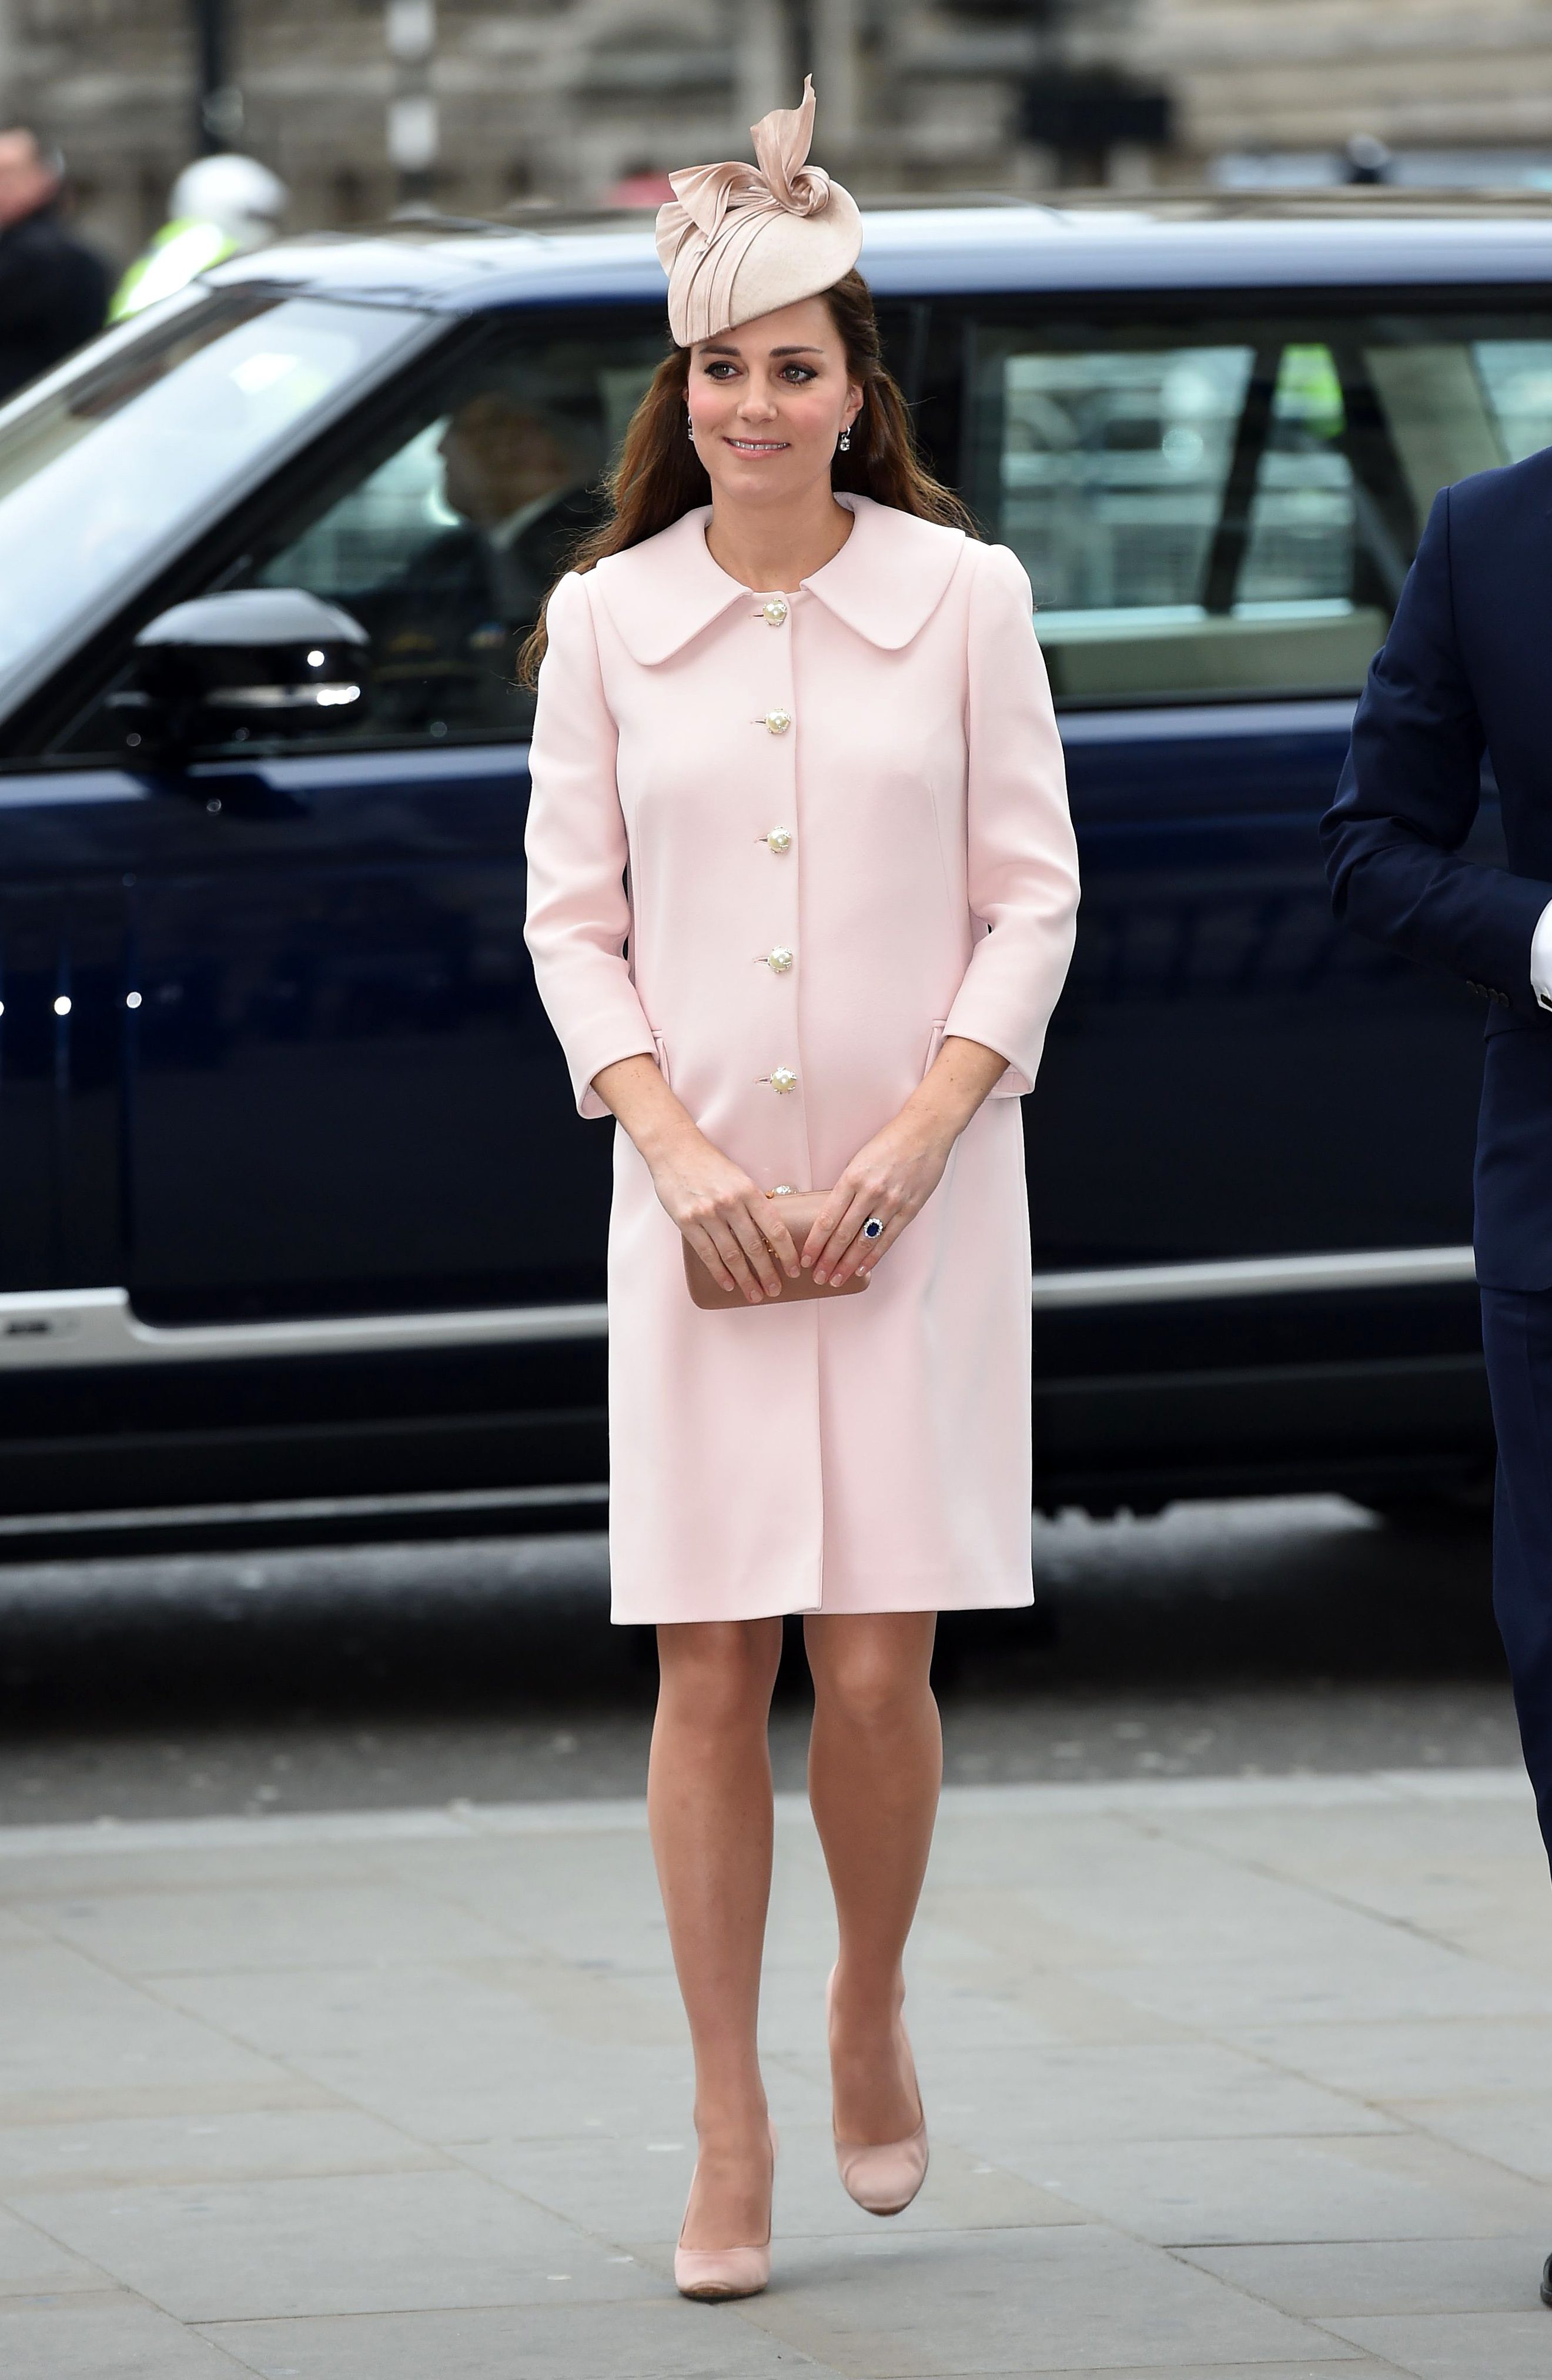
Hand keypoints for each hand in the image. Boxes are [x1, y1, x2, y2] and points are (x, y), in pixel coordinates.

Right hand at [647, 1123, 800, 1304]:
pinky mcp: (687, 1222)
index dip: (787, 1253)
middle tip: (775, 1291)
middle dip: (768, 1273)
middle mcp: (730, 1203)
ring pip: (731, 1255)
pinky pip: (707, 1253)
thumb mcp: (739, 1177)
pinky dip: (719, 1272)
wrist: (674, 1150)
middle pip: (754, 1247)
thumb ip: (753, 1203)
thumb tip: (770, 1232)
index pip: (774, 1228)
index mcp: (748, 1191)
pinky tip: (729, 1284)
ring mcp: (707, 1214)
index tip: (795, 1270)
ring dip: (745, 1279)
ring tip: (755, 1295)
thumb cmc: (710, 1164)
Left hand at [802, 1112, 954, 1287]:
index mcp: (852, 1178)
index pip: (828, 1218)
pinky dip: (874, 1256)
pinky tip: (862, 1268)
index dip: (815, 1243)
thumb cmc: (889, 1142)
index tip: (805, 1259)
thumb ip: (847, 1187)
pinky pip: (888, 1239)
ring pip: (864, 1241)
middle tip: (817, 1276)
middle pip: (843, 1234)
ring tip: (836, 1278)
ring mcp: (891, 1202)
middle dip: (827, 1259)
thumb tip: (833, 1215)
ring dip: (848, 1263)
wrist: (925, 1131)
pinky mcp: (910, 1209)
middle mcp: (870, 1192)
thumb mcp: (858, 1159)